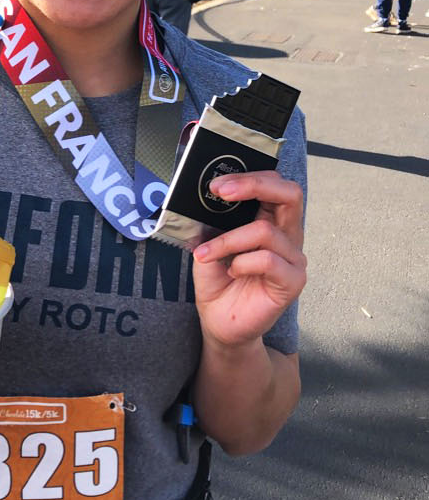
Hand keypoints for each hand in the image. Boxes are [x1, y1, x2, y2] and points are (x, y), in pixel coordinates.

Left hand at [192, 172, 305, 349]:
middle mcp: (288, 235)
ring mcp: (294, 258)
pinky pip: (268, 260)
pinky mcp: (293, 281)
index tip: (217, 184)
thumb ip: (215, 219)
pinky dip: (242, 262)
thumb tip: (208, 194)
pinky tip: (231, 271)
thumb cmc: (217, 280)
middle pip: (290, 193)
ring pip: (265, 231)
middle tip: (221, 191)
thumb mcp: (209, 242)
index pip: (275, 184)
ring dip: (228, 240)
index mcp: (272, 220)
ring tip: (207, 254)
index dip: (249, 177)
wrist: (220, 322)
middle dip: (253, 185)